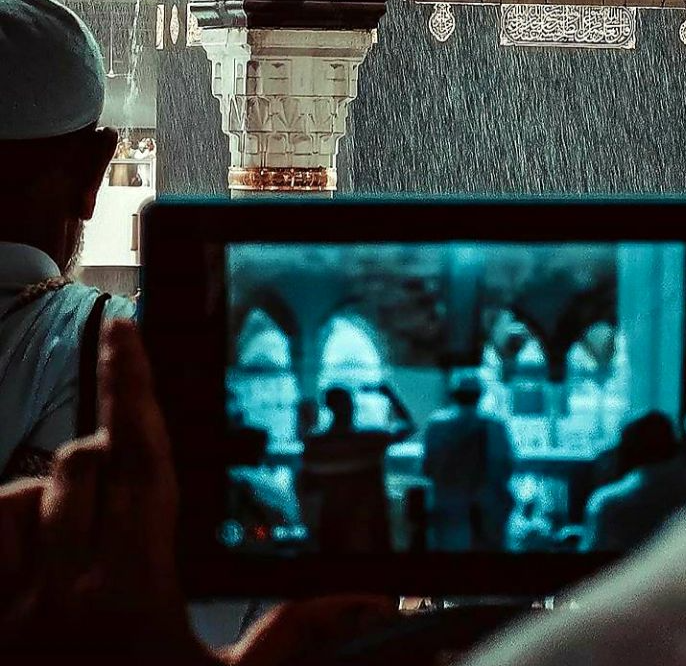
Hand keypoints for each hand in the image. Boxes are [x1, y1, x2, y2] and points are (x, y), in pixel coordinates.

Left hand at [0, 318, 394, 664]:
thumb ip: (290, 637)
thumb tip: (371, 598)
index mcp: (133, 593)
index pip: (138, 461)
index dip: (133, 386)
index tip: (125, 327)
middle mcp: (63, 589)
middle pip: (79, 464)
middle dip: (107, 453)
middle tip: (129, 481)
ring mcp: (11, 603)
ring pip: (21, 492)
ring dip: (53, 494)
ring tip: (79, 526)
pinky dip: (10, 520)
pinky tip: (34, 545)